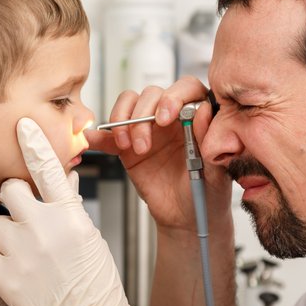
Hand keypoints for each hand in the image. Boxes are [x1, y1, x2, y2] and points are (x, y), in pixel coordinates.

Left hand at [0, 118, 137, 305]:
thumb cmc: (94, 283)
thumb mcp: (89, 235)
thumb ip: (68, 205)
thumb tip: (61, 176)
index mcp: (70, 216)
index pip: (48, 168)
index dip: (34, 143)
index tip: (23, 124)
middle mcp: (44, 229)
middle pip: (9, 190)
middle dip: (14, 200)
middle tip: (25, 217)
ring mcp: (21, 253)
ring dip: (8, 235)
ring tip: (28, 255)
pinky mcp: (3, 277)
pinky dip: (0, 261)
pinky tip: (21, 273)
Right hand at [86, 76, 231, 235]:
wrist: (186, 216)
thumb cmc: (205, 191)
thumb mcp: (215, 169)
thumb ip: (209, 139)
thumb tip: (202, 109)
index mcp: (196, 116)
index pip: (185, 89)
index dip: (172, 97)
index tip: (164, 118)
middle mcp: (171, 116)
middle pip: (152, 94)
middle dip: (143, 116)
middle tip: (143, 145)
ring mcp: (148, 129)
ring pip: (130, 104)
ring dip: (123, 121)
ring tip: (128, 147)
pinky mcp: (128, 146)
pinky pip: (110, 135)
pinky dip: (98, 136)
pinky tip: (90, 139)